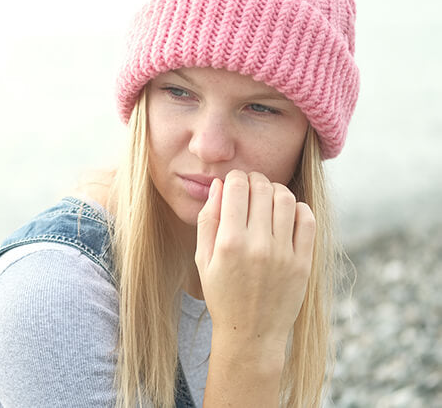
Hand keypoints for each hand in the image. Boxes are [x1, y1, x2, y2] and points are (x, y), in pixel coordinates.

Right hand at [195, 170, 315, 353]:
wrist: (250, 333)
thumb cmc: (222, 294)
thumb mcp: (202, 258)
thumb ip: (208, 219)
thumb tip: (218, 185)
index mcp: (230, 243)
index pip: (237, 188)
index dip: (235, 177)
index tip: (234, 181)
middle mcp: (258, 246)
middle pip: (262, 188)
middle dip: (254, 179)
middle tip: (250, 186)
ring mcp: (284, 254)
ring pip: (286, 199)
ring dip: (275, 190)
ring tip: (267, 198)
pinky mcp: (303, 263)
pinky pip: (307, 220)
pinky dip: (297, 208)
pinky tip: (286, 214)